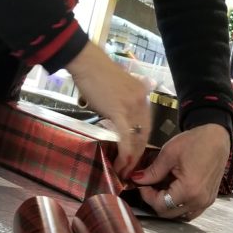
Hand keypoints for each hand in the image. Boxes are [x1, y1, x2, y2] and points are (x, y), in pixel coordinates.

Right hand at [65, 42, 150, 178]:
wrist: (87, 62)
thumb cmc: (96, 73)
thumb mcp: (117, 87)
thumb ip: (121, 101)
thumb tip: (117, 116)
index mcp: (141, 95)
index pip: (146, 124)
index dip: (141, 141)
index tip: (135, 154)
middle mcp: (141, 101)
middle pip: (144, 133)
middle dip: (138, 154)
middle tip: (130, 168)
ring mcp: (131, 106)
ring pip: (136, 138)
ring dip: (131, 157)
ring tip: (124, 170)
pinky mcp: (118, 111)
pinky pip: (125, 137)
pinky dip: (125, 152)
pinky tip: (121, 163)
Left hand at [130, 124, 230, 220]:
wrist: (216, 138)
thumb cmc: (196, 142)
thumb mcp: (169, 154)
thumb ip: (152, 171)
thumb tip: (137, 179)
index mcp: (189, 190)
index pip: (160, 205)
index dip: (147, 196)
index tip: (142, 184)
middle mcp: (199, 200)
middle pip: (169, 213)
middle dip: (155, 200)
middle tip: (149, 185)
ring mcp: (206, 202)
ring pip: (179, 214)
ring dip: (167, 205)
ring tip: (162, 187)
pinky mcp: (209, 199)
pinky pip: (190, 210)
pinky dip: (179, 204)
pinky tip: (174, 190)